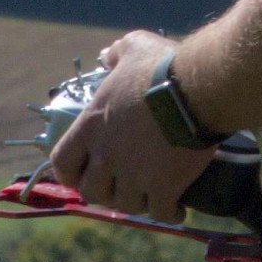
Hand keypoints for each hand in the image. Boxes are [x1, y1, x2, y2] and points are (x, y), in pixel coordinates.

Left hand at [45, 30, 215, 219]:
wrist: (199, 88)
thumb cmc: (163, 67)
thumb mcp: (134, 48)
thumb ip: (116, 54)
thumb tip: (107, 56)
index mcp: (92, 124)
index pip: (62, 162)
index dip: (70, 173)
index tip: (82, 174)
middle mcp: (107, 154)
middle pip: (92, 191)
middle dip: (105, 191)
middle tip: (122, 186)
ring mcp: (133, 174)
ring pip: (126, 205)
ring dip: (138, 202)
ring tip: (151, 195)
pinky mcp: (163, 187)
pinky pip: (160, 213)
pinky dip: (170, 213)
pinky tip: (178, 209)